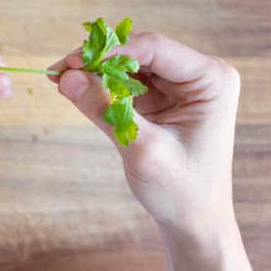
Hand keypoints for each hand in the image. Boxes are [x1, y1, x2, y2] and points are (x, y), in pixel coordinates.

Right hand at [49, 32, 257, 270]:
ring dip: (95, 72)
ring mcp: (178, 86)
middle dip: (98, 61)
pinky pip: (126, 82)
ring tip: (61, 79)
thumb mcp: (142, 149)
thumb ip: (104, 110)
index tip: (73, 64)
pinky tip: (76, 89)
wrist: (193, 222)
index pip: (154, 48)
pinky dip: (100, 86)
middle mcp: (197, 75)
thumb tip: (67, 78)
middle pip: (138, 51)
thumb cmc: (181, 191)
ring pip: (128, 64)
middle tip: (60, 71)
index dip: (111, 52)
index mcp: (211, 80)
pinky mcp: (161, 99)